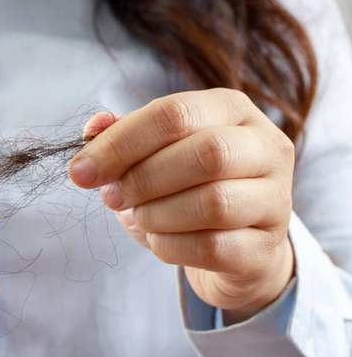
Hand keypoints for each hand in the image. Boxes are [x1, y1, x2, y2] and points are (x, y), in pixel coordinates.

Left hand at [69, 89, 294, 324]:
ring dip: (156, 214)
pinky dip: (169, 246)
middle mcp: (265, 147)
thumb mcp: (152, 152)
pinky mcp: (266, 248)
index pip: (175, 113)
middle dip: (142, 178)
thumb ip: (121, 135)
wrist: (231, 242)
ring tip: (138, 217)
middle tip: (111, 197)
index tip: (80, 172)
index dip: (120, 143)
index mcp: (232, 109)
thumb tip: (93, 128)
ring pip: (213, 203)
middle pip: (206, 154)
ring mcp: (275, 199)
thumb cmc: (185, 186)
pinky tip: (158, 239)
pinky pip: (213, 247)